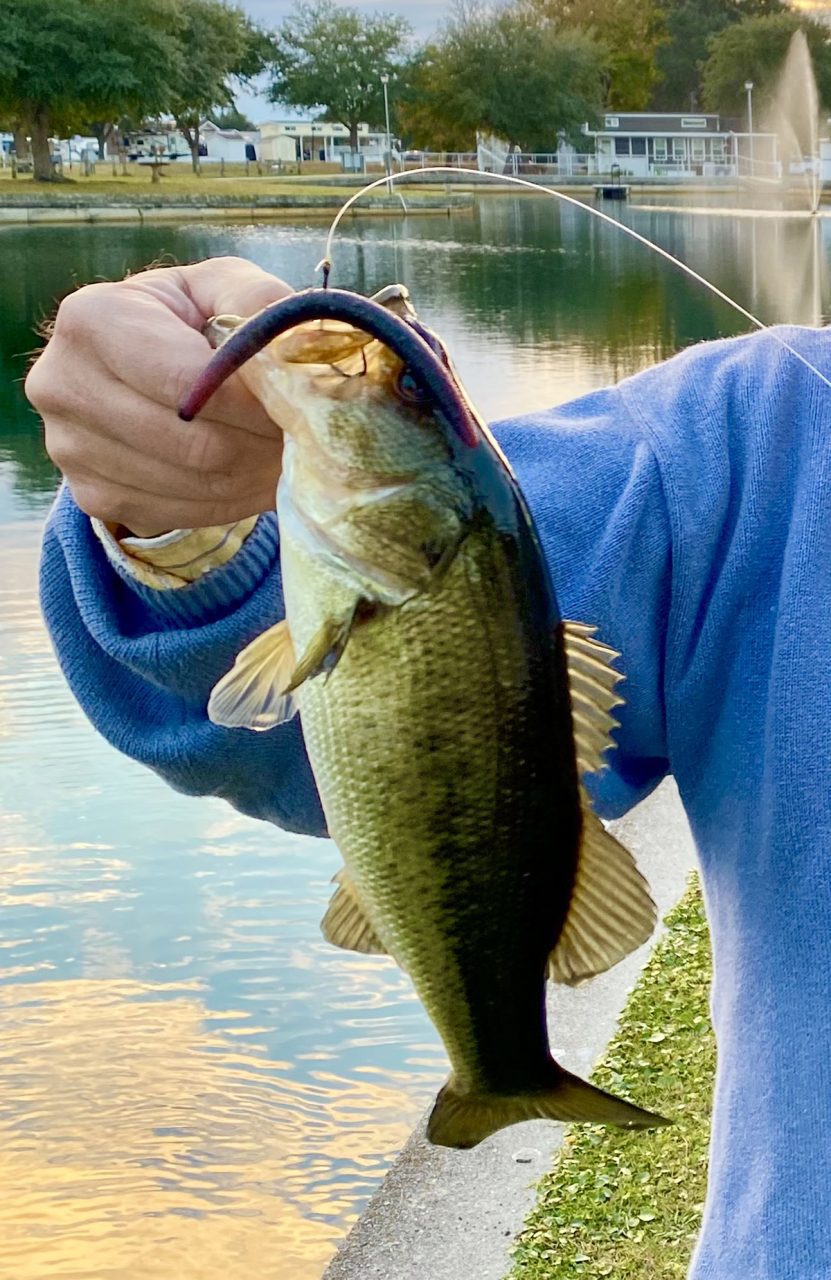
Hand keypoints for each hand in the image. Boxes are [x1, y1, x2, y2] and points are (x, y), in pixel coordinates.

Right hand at [25, 256, 291, 536]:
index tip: (296, 404)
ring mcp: (70, 450)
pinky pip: (182, 513)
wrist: (135, 364)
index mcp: (91, 319)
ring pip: (195, 485)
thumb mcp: (221, 287)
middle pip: (194, 443)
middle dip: (261, 443)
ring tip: (281, 451)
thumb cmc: (186, 318)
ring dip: (254, 475)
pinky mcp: (91, 497)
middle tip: (300, 435)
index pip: (186, 383)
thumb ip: (258, 303)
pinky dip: (230, 500)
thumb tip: (297, 350)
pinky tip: (249, 472)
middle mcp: (62, 386)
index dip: (253, 402)